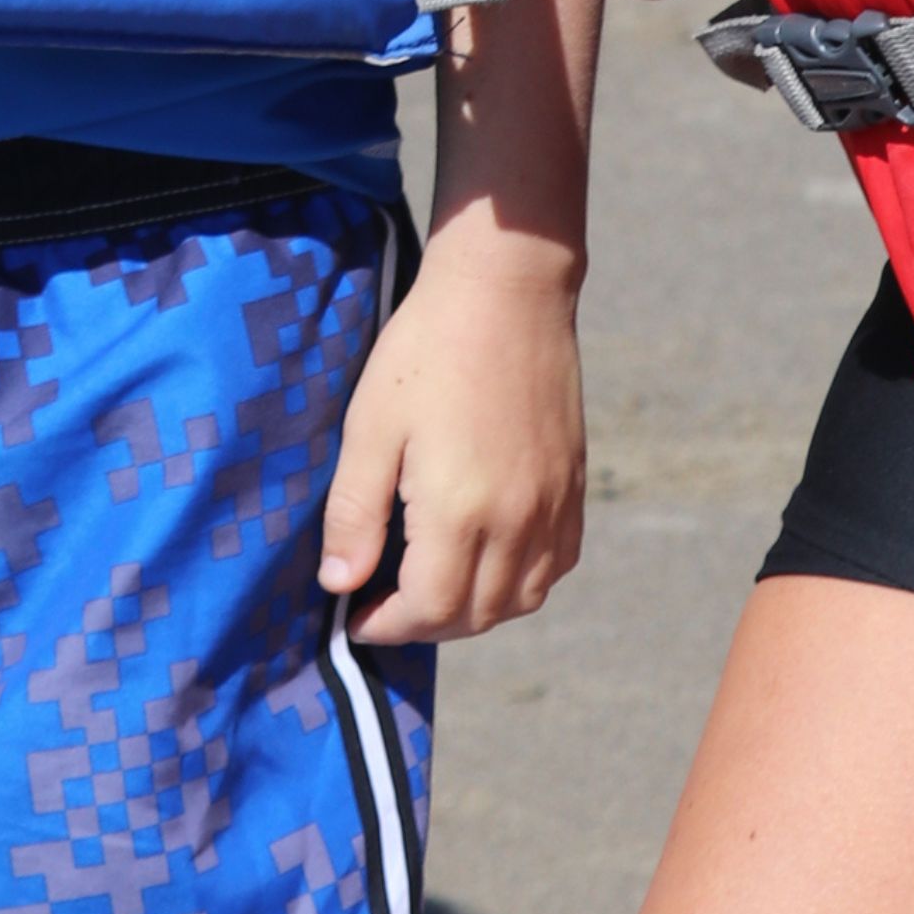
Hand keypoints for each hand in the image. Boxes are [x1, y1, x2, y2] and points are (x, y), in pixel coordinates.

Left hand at [319, 228, 585, 643]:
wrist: (505, 289)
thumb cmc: (427, 348)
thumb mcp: (370, 425)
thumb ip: (354, 512)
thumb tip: (340, 584)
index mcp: (460, 509)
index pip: (428, 610)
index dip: (387, 624)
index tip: (356, 614)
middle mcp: (517, 520)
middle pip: (475, 615)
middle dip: (425, 624)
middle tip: (385, 602)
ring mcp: (553, 505)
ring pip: (521, 600)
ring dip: (475, 611)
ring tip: (434, 585)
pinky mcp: (574, 485)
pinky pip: (556, 565)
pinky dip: (521, 582)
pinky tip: (489, 558)